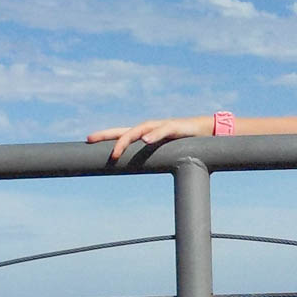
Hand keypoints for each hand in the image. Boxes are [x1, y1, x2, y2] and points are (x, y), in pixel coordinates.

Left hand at [86, 115, 213, 160]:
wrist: (210, 130)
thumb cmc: (188, 143)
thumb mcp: (169, 152)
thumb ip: (156, 158)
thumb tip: (144, 170)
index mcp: (147, 134)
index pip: (122, 133)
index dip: (105, 136)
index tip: (87, 140)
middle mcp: (151, 128)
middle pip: (125, 130)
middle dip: (107, 135)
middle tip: (90, 140)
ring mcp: (162, 126)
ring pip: (140, 130)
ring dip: (127, 139)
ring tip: (116, 151)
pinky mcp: (176, 127)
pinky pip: (163, 130)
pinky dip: (154, 135)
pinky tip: (146, 140)